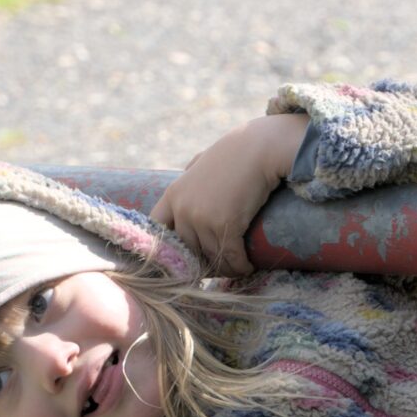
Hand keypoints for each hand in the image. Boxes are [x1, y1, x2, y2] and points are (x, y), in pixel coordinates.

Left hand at [149, 114, 309, 277]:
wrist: (257, 149)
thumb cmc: (234, 155)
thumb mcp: (201, 164)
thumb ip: (190, 177)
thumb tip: (186, 177)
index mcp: (173, 195)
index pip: (158, 230)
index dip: (171, 247)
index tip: (187, 256)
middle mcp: (183, 209)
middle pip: (190, 250)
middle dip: (206, 261)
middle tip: (222, 266)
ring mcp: (202, 218)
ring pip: (213, 257)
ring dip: (227, 267)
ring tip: (238, 268)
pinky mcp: (225, 225)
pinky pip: (231, 257)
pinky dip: (241, 266)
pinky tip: (248, 266)